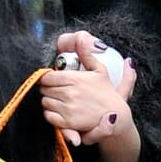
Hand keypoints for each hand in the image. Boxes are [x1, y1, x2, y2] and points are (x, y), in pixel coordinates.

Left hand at [41, 31, 137, 147]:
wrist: (115, 116)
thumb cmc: (107, 93)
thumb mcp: (100, 70)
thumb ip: (87, 54)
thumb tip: (81, 38)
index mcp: (74, 79)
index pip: (47, 77)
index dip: (48, 78)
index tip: (54, 81)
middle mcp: (69, 93)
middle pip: (44, 89)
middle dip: (49, 89)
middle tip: (59, 91)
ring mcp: (67, 108)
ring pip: (45, 102)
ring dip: (50, 101)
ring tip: (61, 101)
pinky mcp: (67, 122)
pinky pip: (49, 116)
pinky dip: (51, 114)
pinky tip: (61, 112)